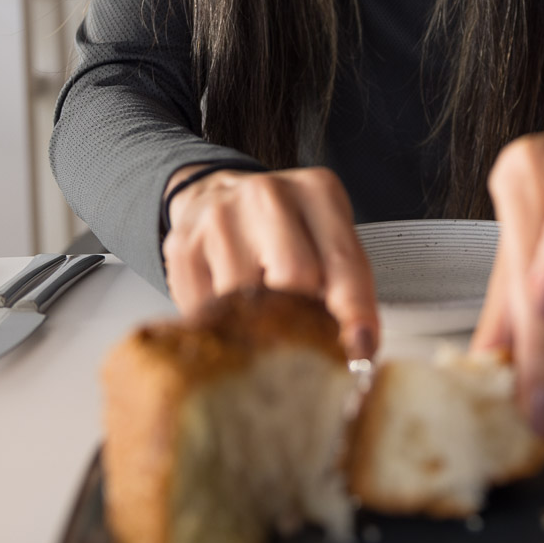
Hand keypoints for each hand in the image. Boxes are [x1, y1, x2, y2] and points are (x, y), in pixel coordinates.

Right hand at [162, 166, 377, 361]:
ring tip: (262, 318)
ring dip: (257, 324)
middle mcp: (268, 195)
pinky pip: (206, 310)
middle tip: (301, 336)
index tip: (360, 350)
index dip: (355, 310)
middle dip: (302, 316)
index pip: (343, 260)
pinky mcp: (183, 246)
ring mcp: (220, 217)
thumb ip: (347, 287)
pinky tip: (229, 309)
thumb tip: (358, 349)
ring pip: (246, 300)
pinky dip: (222, 323)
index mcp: (317, 192)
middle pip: (294, 277)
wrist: (218, 198)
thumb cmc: (286, 230)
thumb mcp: (328, 240)